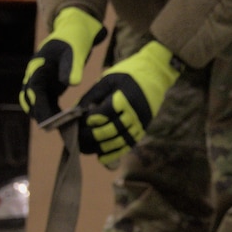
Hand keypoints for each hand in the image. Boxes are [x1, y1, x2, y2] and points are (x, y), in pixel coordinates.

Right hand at [19, 7, 104, 123]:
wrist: (75, 29)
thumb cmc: (74, 37)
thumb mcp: (76, 49)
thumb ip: (73, 66)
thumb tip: (72, 83)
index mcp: (38, 65)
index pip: (33, 88)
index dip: (39, 104)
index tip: (47, 118)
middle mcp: (36, 74)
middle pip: (30, 98)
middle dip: (39, 112)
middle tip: (52, 127)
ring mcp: (41, 80)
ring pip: (36, 102)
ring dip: (44, 114)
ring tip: (59, 127)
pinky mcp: (49, 84)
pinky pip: (46, 101)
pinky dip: (52, 110)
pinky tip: (64, 120)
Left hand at [75, 40, 181, 163]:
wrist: (156, 74)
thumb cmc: (128, 74)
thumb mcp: (107, 79)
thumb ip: (91, 96)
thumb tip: (75, 111)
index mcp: (123, 99)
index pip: (103, 115)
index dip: (89, 120)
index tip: (78, 121)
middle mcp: (133, 114)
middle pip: (108, 131)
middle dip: (89, 137)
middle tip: (76, 139)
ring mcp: (139, 124)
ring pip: (117, 142)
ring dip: (99, 148)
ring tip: (84, 149)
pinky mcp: (142, 130)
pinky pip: (127, 146)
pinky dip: (114, 154)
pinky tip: (101, 157)